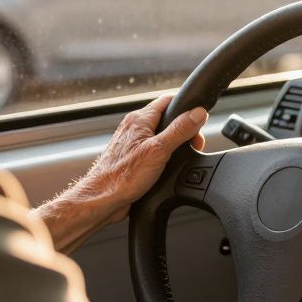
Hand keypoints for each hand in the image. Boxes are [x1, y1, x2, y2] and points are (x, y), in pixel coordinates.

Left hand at [74, 95, 207, 221]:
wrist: (102, 200)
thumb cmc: (122, 177)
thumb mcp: (159, 150)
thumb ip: (180, 130)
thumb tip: (198, 113)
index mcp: (139, 119)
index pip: (168, 101)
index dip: (186, 107)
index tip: (199, 119)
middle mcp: (133, 128)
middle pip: (166, 119)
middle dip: (184, 129)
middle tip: (193, 144)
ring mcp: (132, 143)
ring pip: (161, 135)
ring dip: (175, 144)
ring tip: (180, 157)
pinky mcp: (132, 158)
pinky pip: (154, 150)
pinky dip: (165, 155)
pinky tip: (168, 167)